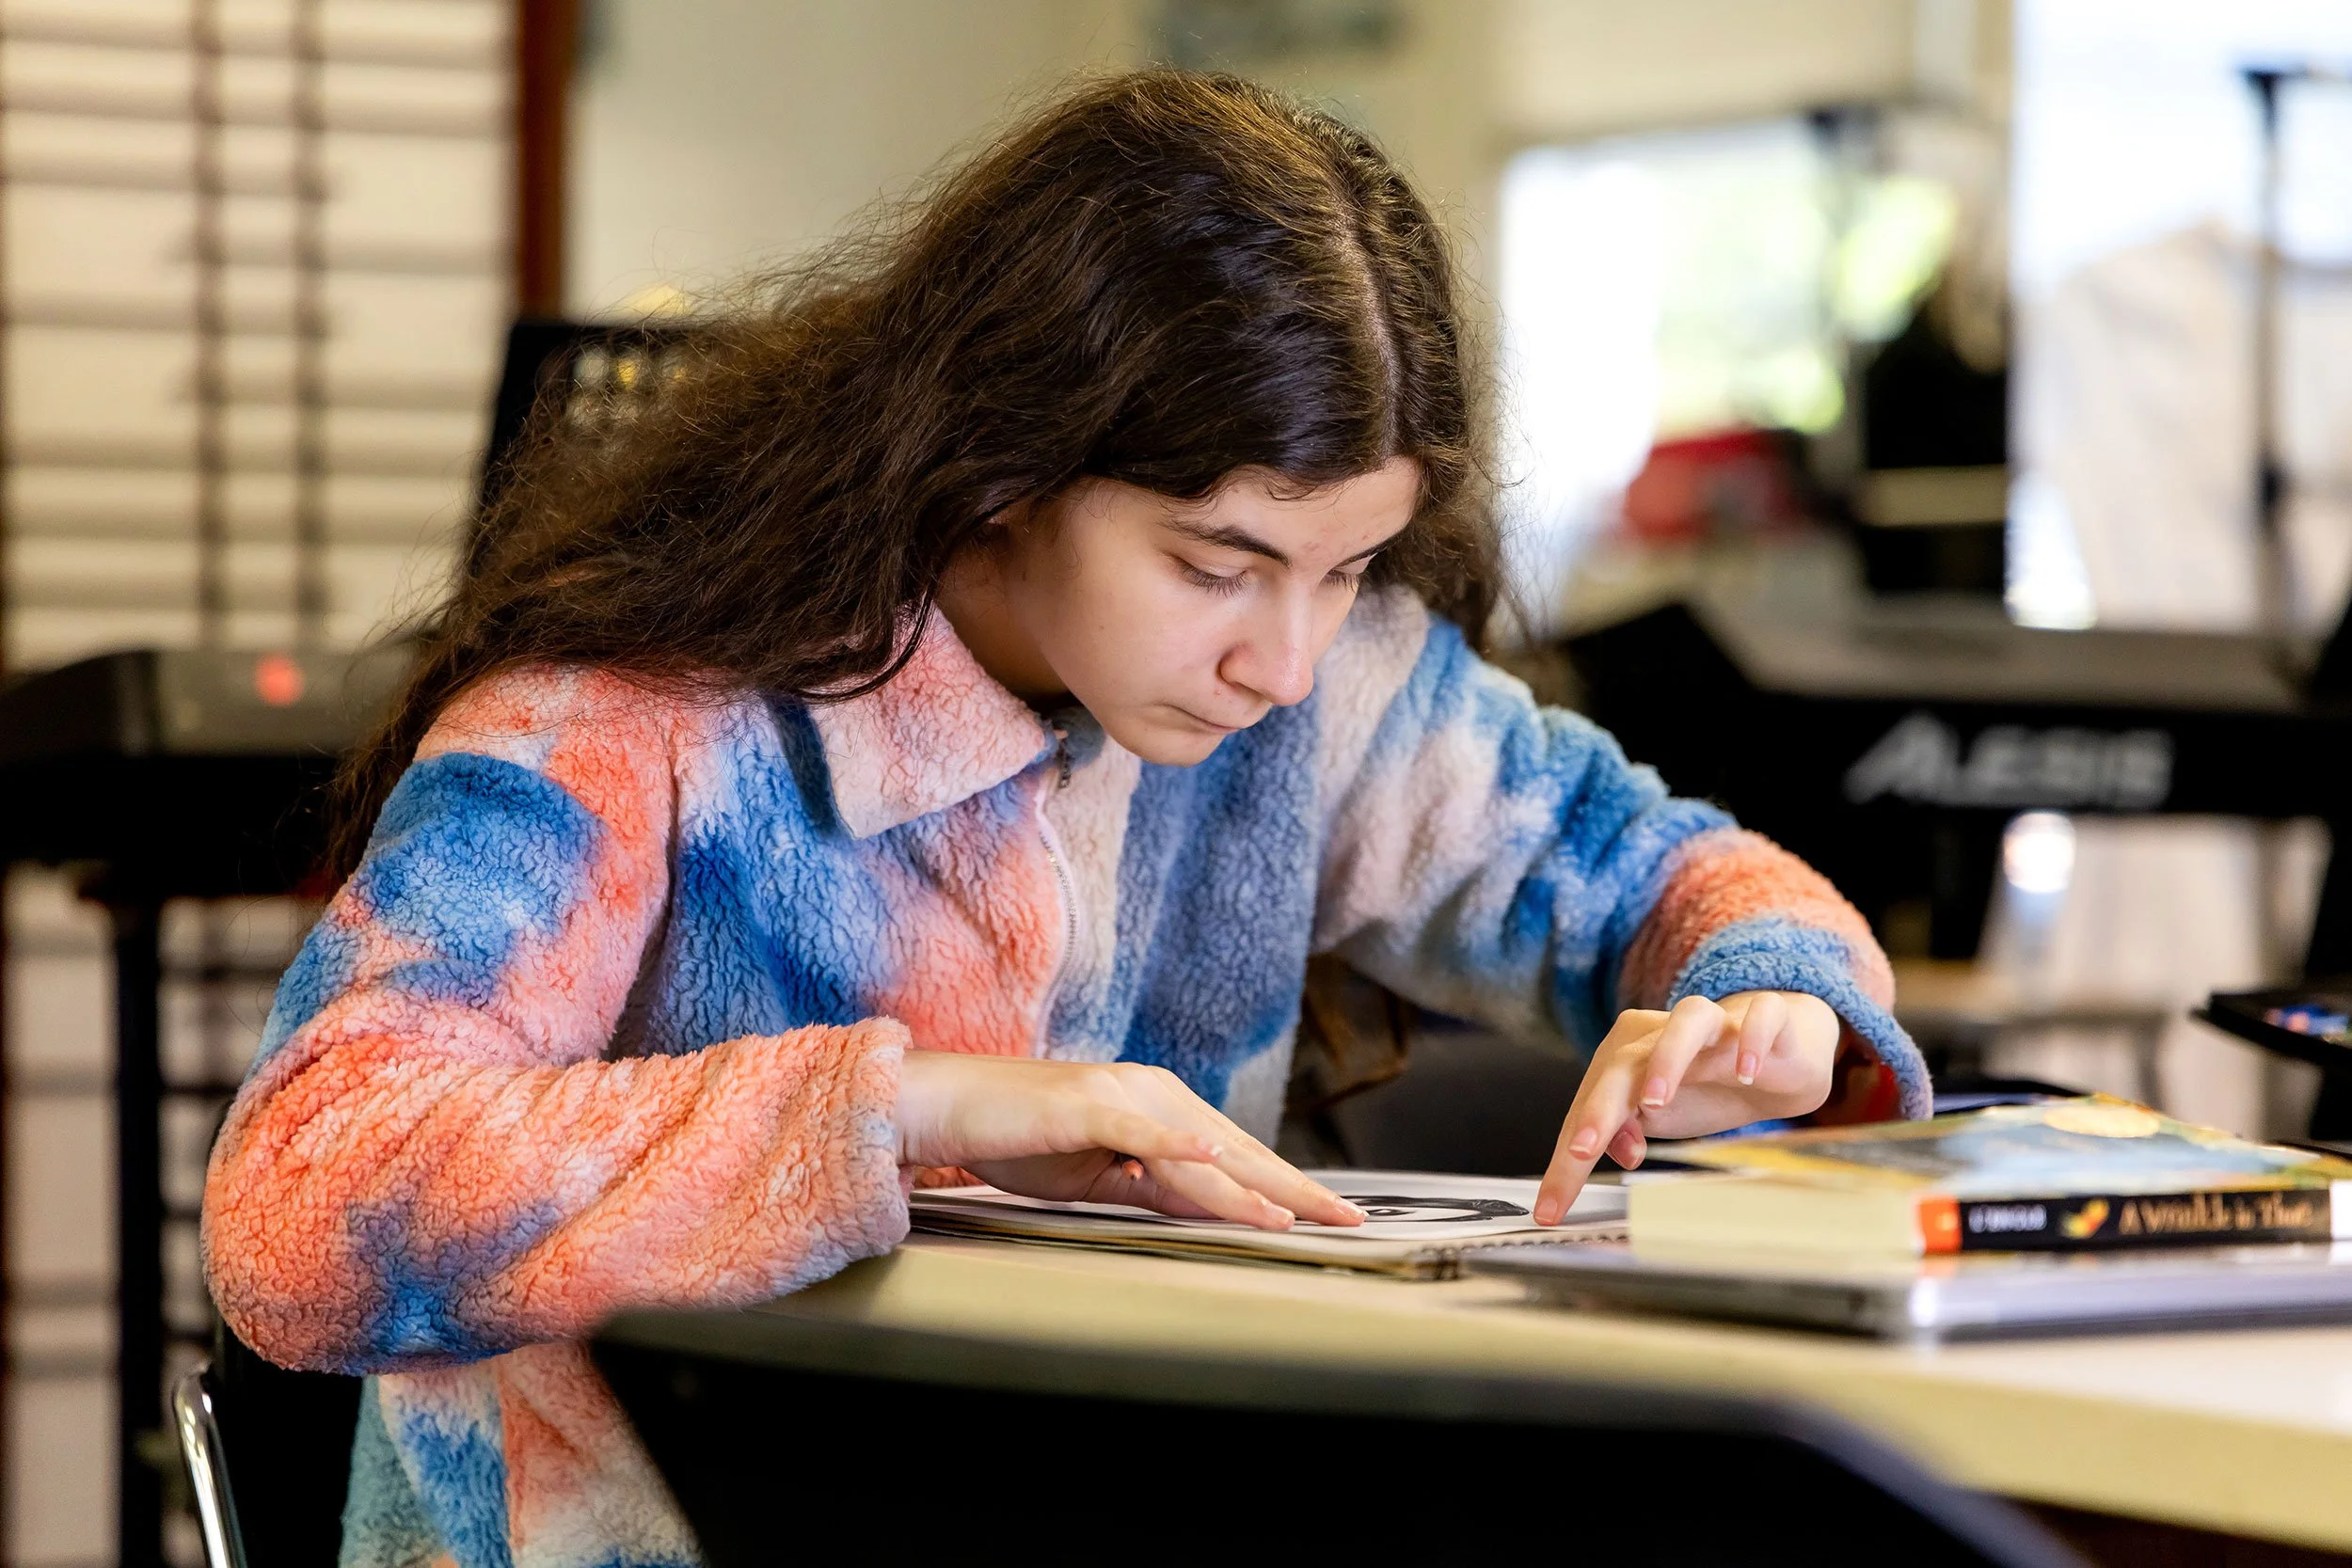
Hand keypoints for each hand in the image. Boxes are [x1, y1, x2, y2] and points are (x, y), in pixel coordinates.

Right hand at [894, 1050, 1364, 1230]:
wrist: (950, 1107)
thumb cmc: (1017, 1140)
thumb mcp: (1102, 1176)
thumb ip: (1158, 1188)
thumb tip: (1215, 1210)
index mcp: (1160, 1105)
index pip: (1238, 1153)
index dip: (1288, 1185)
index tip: (1331, 1213)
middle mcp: (1154, 1091)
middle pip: (1240, 1149)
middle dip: (1297, 1187)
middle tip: (1350, 1217)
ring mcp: (1126, 1095)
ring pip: (1208, 1149)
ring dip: (1258, 1186)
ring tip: (1304, 1215)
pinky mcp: (1093, 1107)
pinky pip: (1151, 1136)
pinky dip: (1190, 1154)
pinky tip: (1224, 1167)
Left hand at [1533, 991, 1839, 1223]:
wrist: (1778, 1058)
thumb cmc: (1706, 1089)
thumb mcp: (1659, 1121)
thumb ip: (1626, 1132)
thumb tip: (1620, 1150)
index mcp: (1625, 1055)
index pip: (1588, 1105)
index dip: (1568, 1157)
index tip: (1552, 1207)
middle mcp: (1661, 1031)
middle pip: (1623, 1064)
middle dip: (1599, 1110)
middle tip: (1583, 1152)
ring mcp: (1714, 1020)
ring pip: (1684, 1023)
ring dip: (1666, 1060)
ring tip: (1655, 1102)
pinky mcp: (1765, 1017)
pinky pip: (1757, 1017)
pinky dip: (1750, 1040)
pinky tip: (1745, 1072)